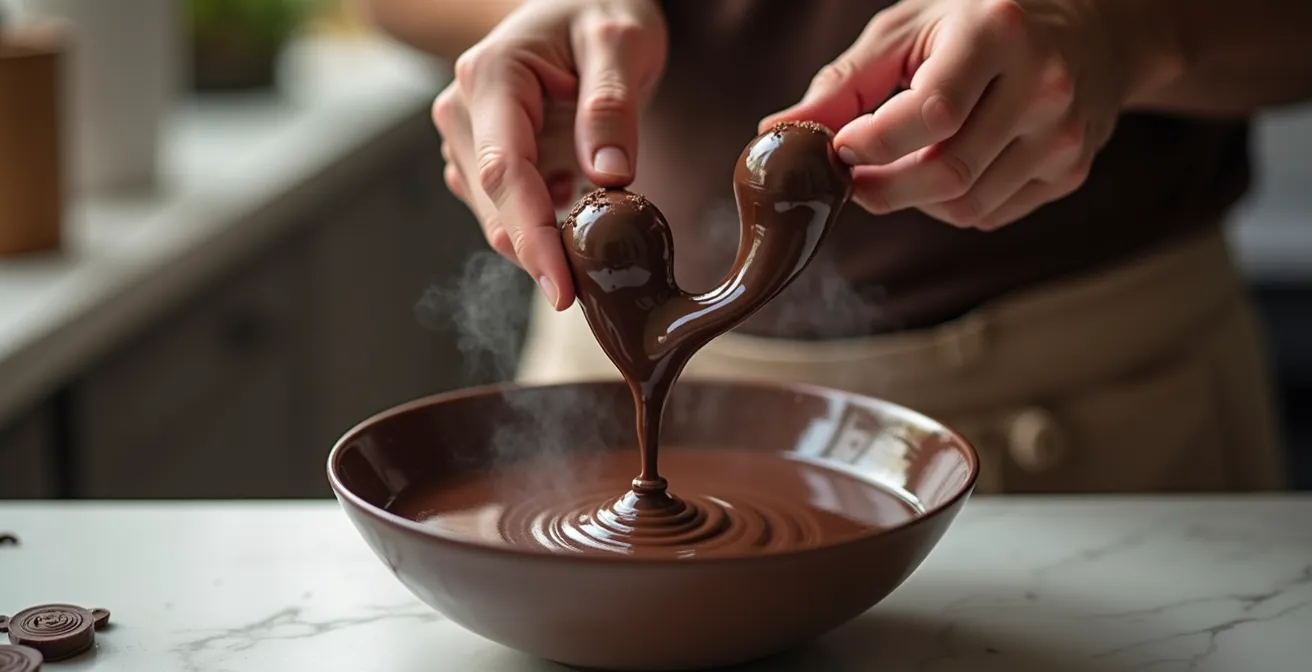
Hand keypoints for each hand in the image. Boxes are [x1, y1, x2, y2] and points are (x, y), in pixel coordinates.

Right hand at [434, 0, 666, 308]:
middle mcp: (462, 109)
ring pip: (496, 216)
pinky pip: (505, 209)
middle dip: (542, 252)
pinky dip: (542, 225)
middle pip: (495, 205)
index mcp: (492, 77)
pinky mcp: (478, 157)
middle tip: (600, 284)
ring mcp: (465, 136)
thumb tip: (609, 179)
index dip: (532, 238)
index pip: (505, 174)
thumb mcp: (622, 42)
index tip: (562, 291)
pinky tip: (575, 204)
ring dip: (543, 240)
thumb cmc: (601, 13)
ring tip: (597, 231)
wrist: (576, 3)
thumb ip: (612, 107)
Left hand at [763, 0, 1162, 229]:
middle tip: (853, 178)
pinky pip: (990, 214)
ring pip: (965, 205)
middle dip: (883, 188)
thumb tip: (775, 132)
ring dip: (915, 199)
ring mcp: (1063, 133)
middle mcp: (1042, 84)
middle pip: (946, 171)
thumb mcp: (909, 30)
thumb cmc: (975, 23)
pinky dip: (952, 204)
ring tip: (905, 163)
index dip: (875, 143)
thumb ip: (844, 85)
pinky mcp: (1070, 170)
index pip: (931, 113)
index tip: (840, 148)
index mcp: (997, 33)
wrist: (1090, 27)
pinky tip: (950, 164)